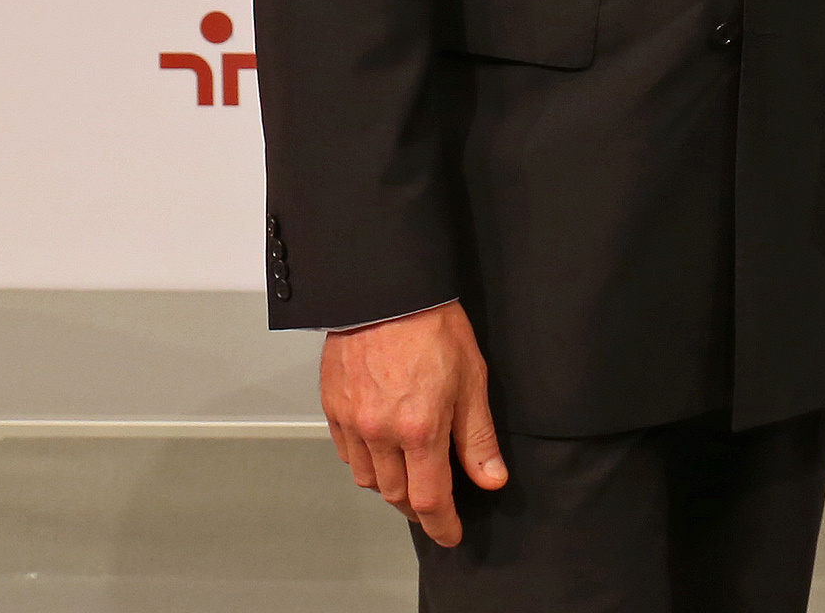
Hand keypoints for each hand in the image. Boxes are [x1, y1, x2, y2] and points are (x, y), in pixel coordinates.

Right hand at [319, 301, 506, 546]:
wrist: (386, 290)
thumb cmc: (434, 326)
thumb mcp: (472, 379)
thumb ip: (478, 437)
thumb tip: (491, 479)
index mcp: (419, 428)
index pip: (429, 499)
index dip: (441, 524)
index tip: (450, 534)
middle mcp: (380, 432)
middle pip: (396, 494)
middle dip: (418, 507)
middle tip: (436, 505)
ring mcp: (352, 422)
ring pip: (368, 478)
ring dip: (391, 485)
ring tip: (411, 476)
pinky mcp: (332, 408)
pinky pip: (347, 453)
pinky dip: (365, 462)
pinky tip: (381, 451)